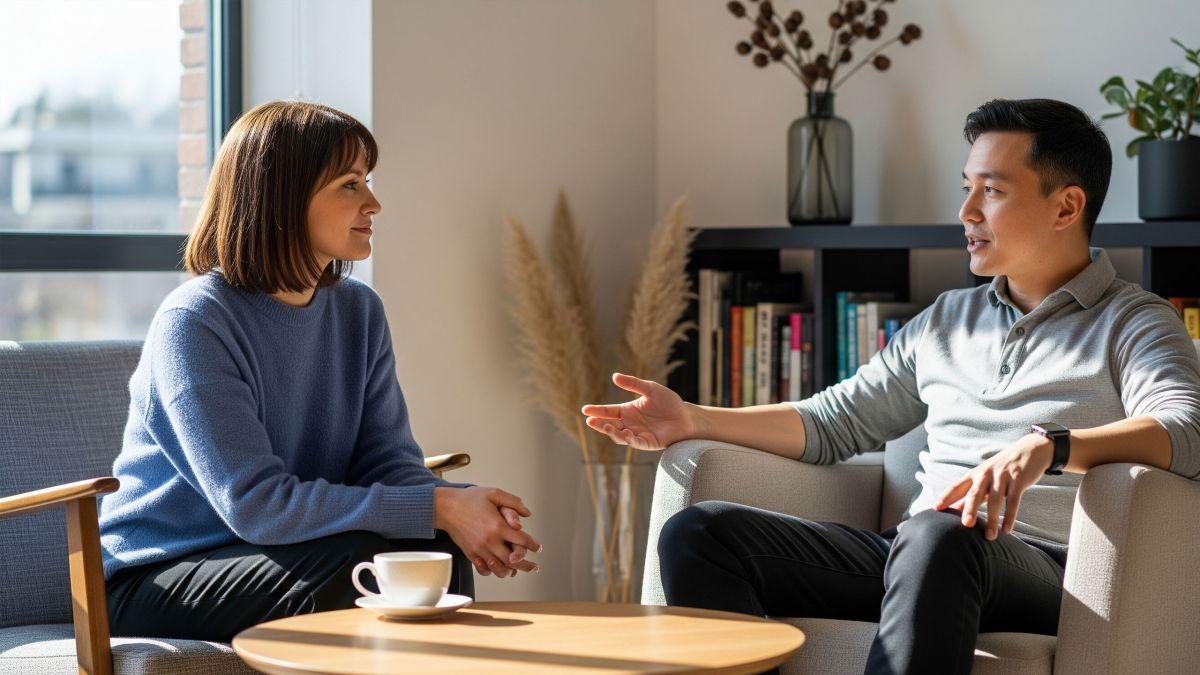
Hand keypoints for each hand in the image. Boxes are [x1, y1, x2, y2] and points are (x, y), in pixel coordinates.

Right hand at [434, 487, 541, 577]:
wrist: (445, 507)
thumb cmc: (469, 499)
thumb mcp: (494, 493)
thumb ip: (514, 502)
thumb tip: (527, 513)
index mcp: (498, 526)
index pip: (522, 540)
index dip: (533, 545)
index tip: (538, 547)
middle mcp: (489, 541)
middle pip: (514, 559)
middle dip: (527, 565)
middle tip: (534, 568)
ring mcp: (479, 549)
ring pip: (499, 568)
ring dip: (510, 571)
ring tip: (517, 571)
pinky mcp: (470, 554)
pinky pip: (484, 569)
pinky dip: (493, 571)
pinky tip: (498, 568)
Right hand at [581, 373, 696, 450]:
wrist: (686, 416)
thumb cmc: (669, 402)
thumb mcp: (650, 389)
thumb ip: (633, 384)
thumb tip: (614, 376)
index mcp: (627, 411)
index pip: (608, 411)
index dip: (597, 411)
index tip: (585, 410)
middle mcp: (629, 424)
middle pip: (610, 425)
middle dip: (599, 424)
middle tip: (590, 421)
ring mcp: (637, 434)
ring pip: (619, 436)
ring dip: (612, 432)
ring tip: (607, 426)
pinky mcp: (647, 443)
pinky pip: (635, 443)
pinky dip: (630, 439)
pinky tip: (627, 432)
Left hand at [933, 433, 1054, 539]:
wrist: (1031, 450)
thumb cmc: (1003, 468)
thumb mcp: (985, 477)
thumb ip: (972, 492)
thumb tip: (956, 508)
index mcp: (975, 473)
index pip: (957, 486)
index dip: (946, 497)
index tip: (935, 509)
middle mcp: (986, 474)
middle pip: (975, 493)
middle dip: (970, 509)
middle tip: (966, 525)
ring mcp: (1002, 476)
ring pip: (995, 500)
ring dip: (992, 520)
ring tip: (989, 537)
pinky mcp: (1018, 480)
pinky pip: (1013, 501)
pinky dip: (1010, 516)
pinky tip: (1007, 530)